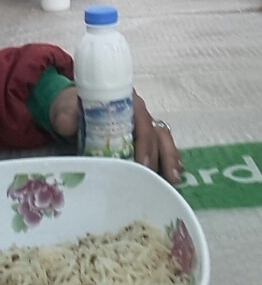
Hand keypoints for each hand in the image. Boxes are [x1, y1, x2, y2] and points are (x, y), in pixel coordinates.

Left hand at [49, 87, 182, 184]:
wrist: (69, 112)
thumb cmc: (71, 108)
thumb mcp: (65, 109)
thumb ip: (66, 116)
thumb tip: (66, 124)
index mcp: (125, 102)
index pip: (142, 119)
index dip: (144, 140)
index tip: (142, 163)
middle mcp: (139, 114)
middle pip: (156, 134)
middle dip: (160, 157)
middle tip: (157, 179)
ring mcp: (141, 129)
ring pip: (162, 142)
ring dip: (169, 161)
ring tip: (172, 182)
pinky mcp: (140, 143)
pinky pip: (159, 151)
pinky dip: (166, 164)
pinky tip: (170, 181)